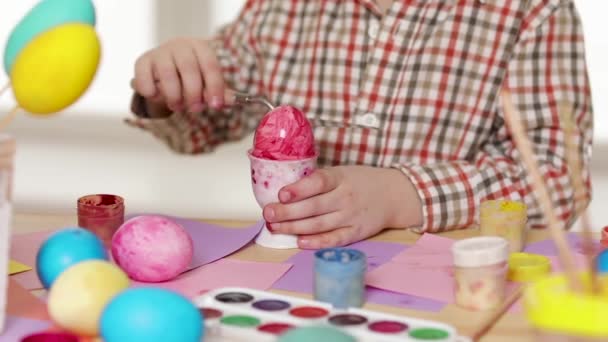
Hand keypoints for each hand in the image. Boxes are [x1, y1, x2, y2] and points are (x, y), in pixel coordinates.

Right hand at [132, 37, 226, 113]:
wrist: (164, 68)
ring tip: (177, 106)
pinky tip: (157, 96)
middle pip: (189, 68)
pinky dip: (151, 92)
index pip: (210, 65)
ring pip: (167, 74)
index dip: (214, 87)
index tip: (216, 105)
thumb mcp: (207, 83)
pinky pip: (145, 79)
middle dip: (194, 93)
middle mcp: (180, 46)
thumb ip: (220, 93)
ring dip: (174, 96)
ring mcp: (160, 52)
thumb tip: (233, 101)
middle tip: (196, 109)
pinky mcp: (142, 62)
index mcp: (200, 48)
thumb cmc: (191, 77)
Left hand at [263, 166, 422, 248]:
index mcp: (341, 178)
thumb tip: (284, 191)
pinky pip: (334, 239)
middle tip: (268, 214)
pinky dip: (317, 242)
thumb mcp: (342, 173)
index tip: (282, 194)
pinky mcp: (356, 233)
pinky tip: (300, 242)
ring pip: (318, 224)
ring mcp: (351, 217)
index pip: (318, 182)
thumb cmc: (360, 182)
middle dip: (287, 212)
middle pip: (313, 206)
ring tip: (275, 227)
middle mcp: (345, 197)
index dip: (299, 189)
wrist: (393, 195)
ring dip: (294, 227)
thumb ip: (319, 181)